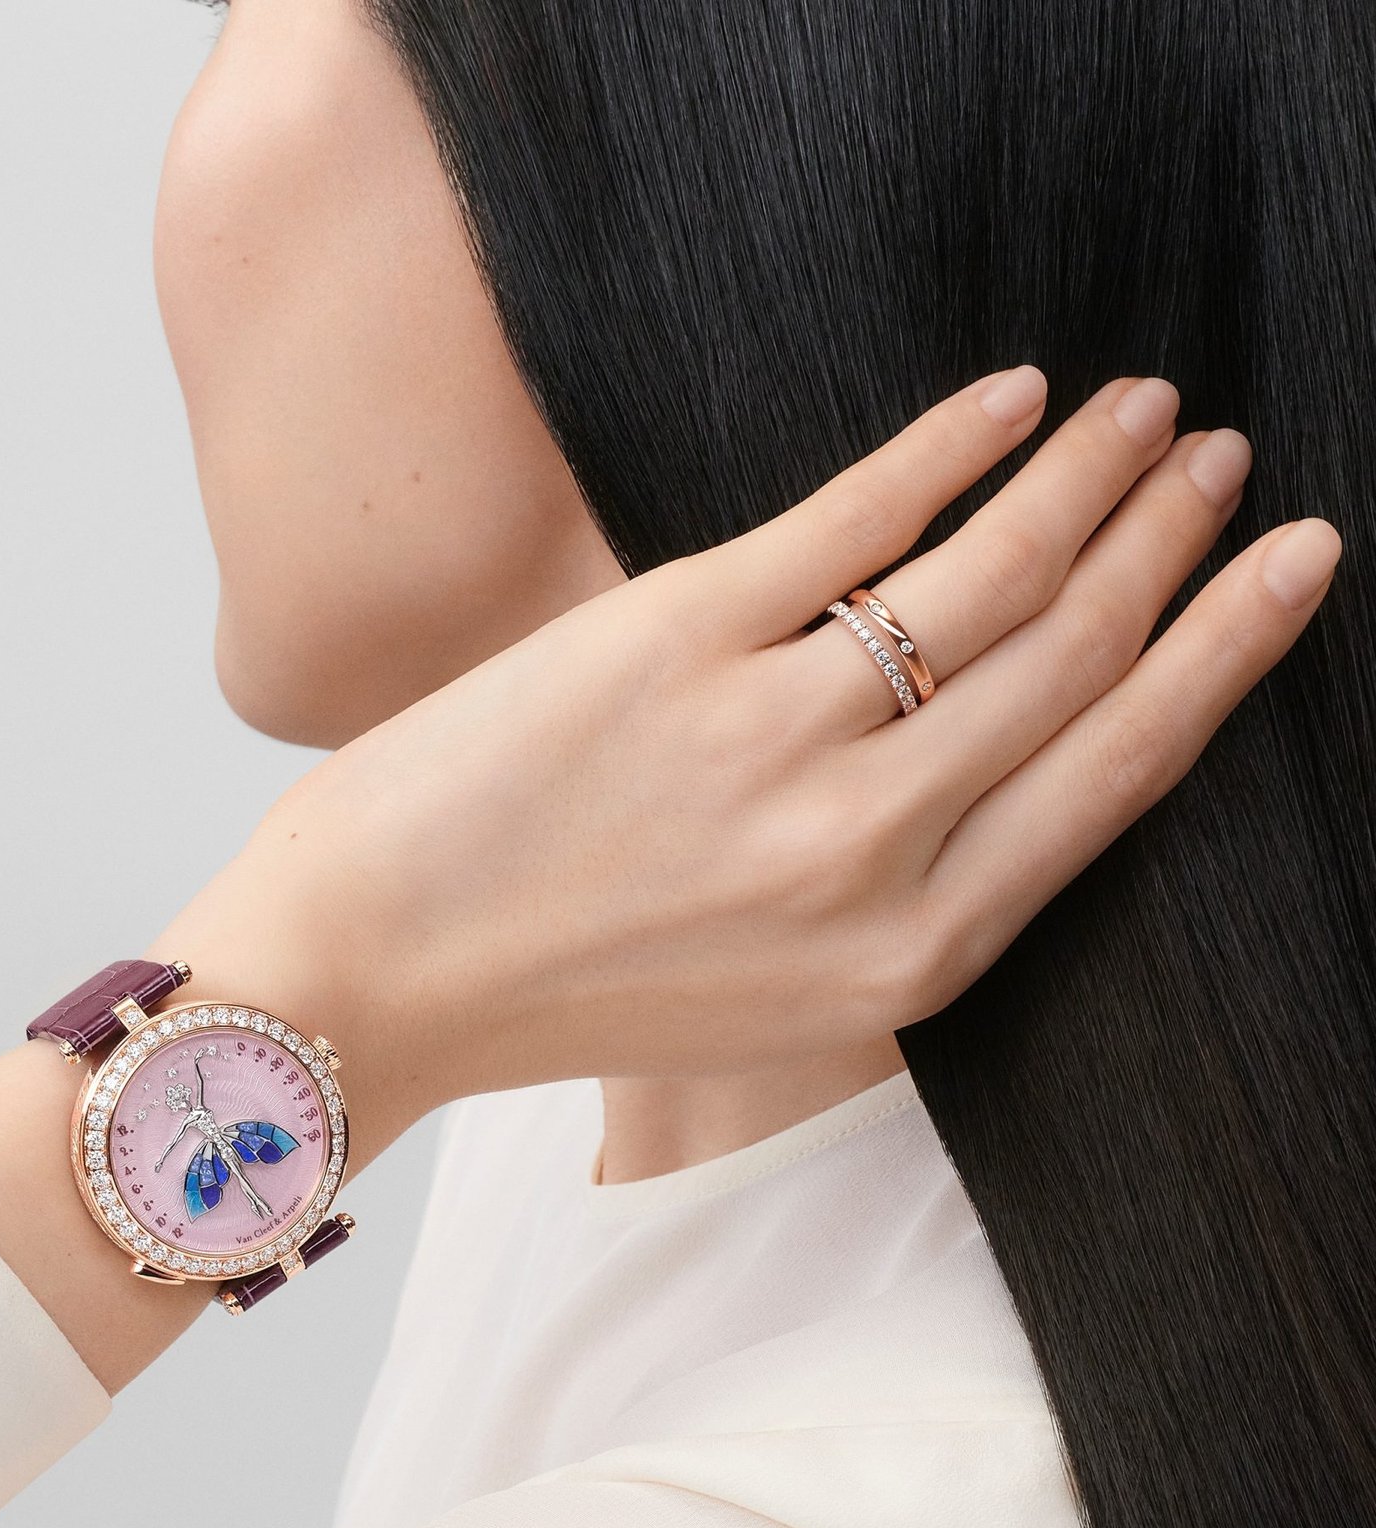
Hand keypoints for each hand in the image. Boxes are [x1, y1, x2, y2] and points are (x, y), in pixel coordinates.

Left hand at [163, 367, 1339, 1162]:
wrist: (375, 975)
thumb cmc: (573, 990)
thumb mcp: (781, 995)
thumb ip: (907, 891)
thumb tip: (1009, 754)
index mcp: (911, 952)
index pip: (1119, 772)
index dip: (1222, 652)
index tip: (1287, 567)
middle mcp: (869, 850)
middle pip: (1080, 656)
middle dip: (1172, 543)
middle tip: (1213, 460)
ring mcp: (777, 739)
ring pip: (997, 574)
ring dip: (1089, 473)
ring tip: (1136, 412)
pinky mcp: (677, 639)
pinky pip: (860, 515)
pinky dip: (956, 442)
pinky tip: (1007, 400)